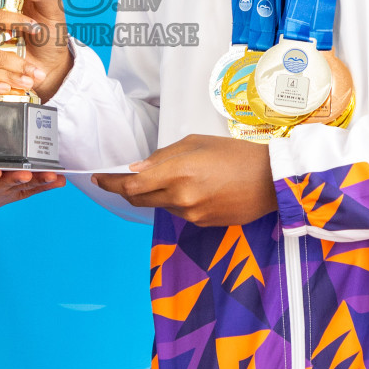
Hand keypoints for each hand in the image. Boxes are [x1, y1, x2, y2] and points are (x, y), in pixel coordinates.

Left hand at [91, 135, 277, 226]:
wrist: (270, 181)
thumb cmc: (234, 153)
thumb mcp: (196, 143)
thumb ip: (163, 157)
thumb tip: (137, 168)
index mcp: (178, 173)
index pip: (132, 185)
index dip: (111, 183)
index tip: (98, 178)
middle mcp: (181, 198)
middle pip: (139, 199)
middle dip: (126, 189)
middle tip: (119, 179)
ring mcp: (192, 215)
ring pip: (160, 205)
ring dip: (156, 193)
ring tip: (176, 176)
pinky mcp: (203, 225)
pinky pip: (180, 212)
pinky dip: (177, 200)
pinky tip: (196, 188)